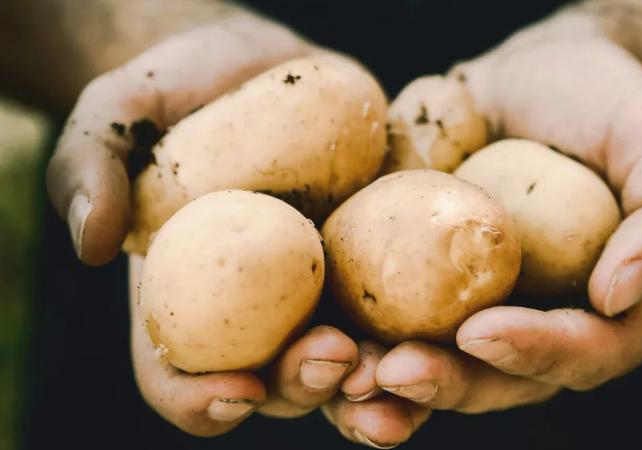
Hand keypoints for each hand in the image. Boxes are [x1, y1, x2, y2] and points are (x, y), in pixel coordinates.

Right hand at [54, 14, 424, 441]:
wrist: (253, 65)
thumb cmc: (174, 94)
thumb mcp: (118, 114)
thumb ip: (89, 166)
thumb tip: (92, 242)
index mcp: (186, 303)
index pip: (180, 378)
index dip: (201, 400)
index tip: (237, 390)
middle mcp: (258, 316)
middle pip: (279, 383)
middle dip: (308, 386)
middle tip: (336, 356)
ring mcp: (323, 294)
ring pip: (351, 365)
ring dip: (380, 382)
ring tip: (403, 365)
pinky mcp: (379, 260)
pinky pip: (407, 307)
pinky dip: (429, 326)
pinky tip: (457, 322)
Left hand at [372, 25, 641, 419]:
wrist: (532, 77)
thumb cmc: (604, 105)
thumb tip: (622, 294)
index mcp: (602, 313)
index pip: (580, 353)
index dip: (534, 353)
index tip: (484, 332)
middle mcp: (532, 326)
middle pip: (494, 382)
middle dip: (445, 384)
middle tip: (396, 372)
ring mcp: (468, 310)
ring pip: (429, 371)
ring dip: (382, 388)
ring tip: (343, 377)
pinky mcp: (413, 285)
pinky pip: (378, 324)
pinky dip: (345, 339)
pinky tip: (311, 338)